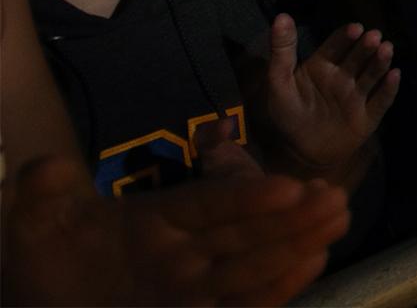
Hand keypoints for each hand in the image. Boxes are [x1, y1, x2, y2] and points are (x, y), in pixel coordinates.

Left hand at [0, 153, 347, 306]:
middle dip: (292, 217)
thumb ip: (44, 190)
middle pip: (245, 232)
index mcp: (153, 221)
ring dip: (297, 245)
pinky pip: (243, 304)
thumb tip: (45, 167)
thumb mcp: (34, 223)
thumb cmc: (43, 265)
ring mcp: (191, 288)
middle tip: (337, 197)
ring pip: (254, 266)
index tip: (289, 184)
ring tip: (338, 220)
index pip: (208, 204)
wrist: (41, 302)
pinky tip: (312, 265)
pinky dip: (278, 289)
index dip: (246, 196)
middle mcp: (183, 252)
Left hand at [261, 15, 399, 178]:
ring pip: (372, 75)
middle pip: (358, 57)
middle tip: (374, 37)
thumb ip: (282, 51)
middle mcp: (344, 76)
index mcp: (323, 66)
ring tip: (387, 50)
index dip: (346, 36)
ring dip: (380, 62)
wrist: (300, 156)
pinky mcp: (369, 116)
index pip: (336, 46)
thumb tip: (281, 16)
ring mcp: (358, 95)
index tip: (355, 28)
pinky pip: (381, 100)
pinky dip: (389, 89)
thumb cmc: (288, 116)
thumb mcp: (278, 82)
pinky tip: (394, 76)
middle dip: (366, 46)